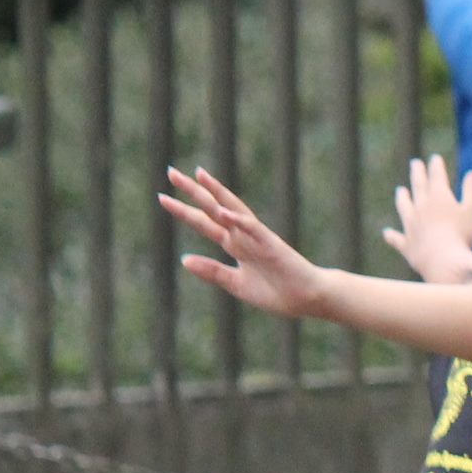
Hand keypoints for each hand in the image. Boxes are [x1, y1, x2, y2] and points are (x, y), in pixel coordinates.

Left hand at [162, 166, 332, 319]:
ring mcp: (256, 238)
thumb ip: (212, 271)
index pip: (205, 222)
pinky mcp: (271, 244)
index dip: (184, 210)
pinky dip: (238, 219)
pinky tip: (222, 210)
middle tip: (171, 172)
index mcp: (235, 245)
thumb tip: (184, 259)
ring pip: (232, 209)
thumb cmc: (277, 293)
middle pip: (213, 208)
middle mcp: (243, 236)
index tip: (163, 196)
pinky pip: (253, 228)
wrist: (308, 300)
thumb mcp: (236, 284)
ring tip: (199, 175)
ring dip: (216, 193)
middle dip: (193, 191)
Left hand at [383, 154, 471, 284]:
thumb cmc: (462, 236)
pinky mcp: (407, 246)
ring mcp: (411, 226)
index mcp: (438, 197)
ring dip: (403, 198)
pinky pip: (397, 239)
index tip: (435, 159)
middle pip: (418, 187)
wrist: (443, 264)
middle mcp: (421, 208)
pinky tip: (387, 233)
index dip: (436, 166)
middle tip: (415, 164)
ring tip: (401, 191)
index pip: (436, 176)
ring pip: (404, 208)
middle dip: (418, 174)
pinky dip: (392, 236)